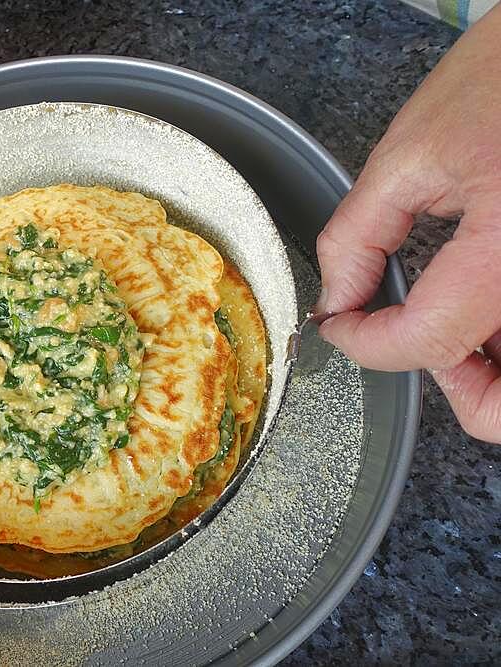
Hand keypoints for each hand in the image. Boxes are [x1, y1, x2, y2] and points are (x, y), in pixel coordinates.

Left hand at [315, 6, 500, 442]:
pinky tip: (485, 301)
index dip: (367, 345)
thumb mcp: (412, 153)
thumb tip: (337, 298)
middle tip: (413, 342)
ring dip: (490, 371)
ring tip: (453, 318)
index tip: (344, 327)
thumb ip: (358, 237)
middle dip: (452, 389)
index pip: (427, 342)